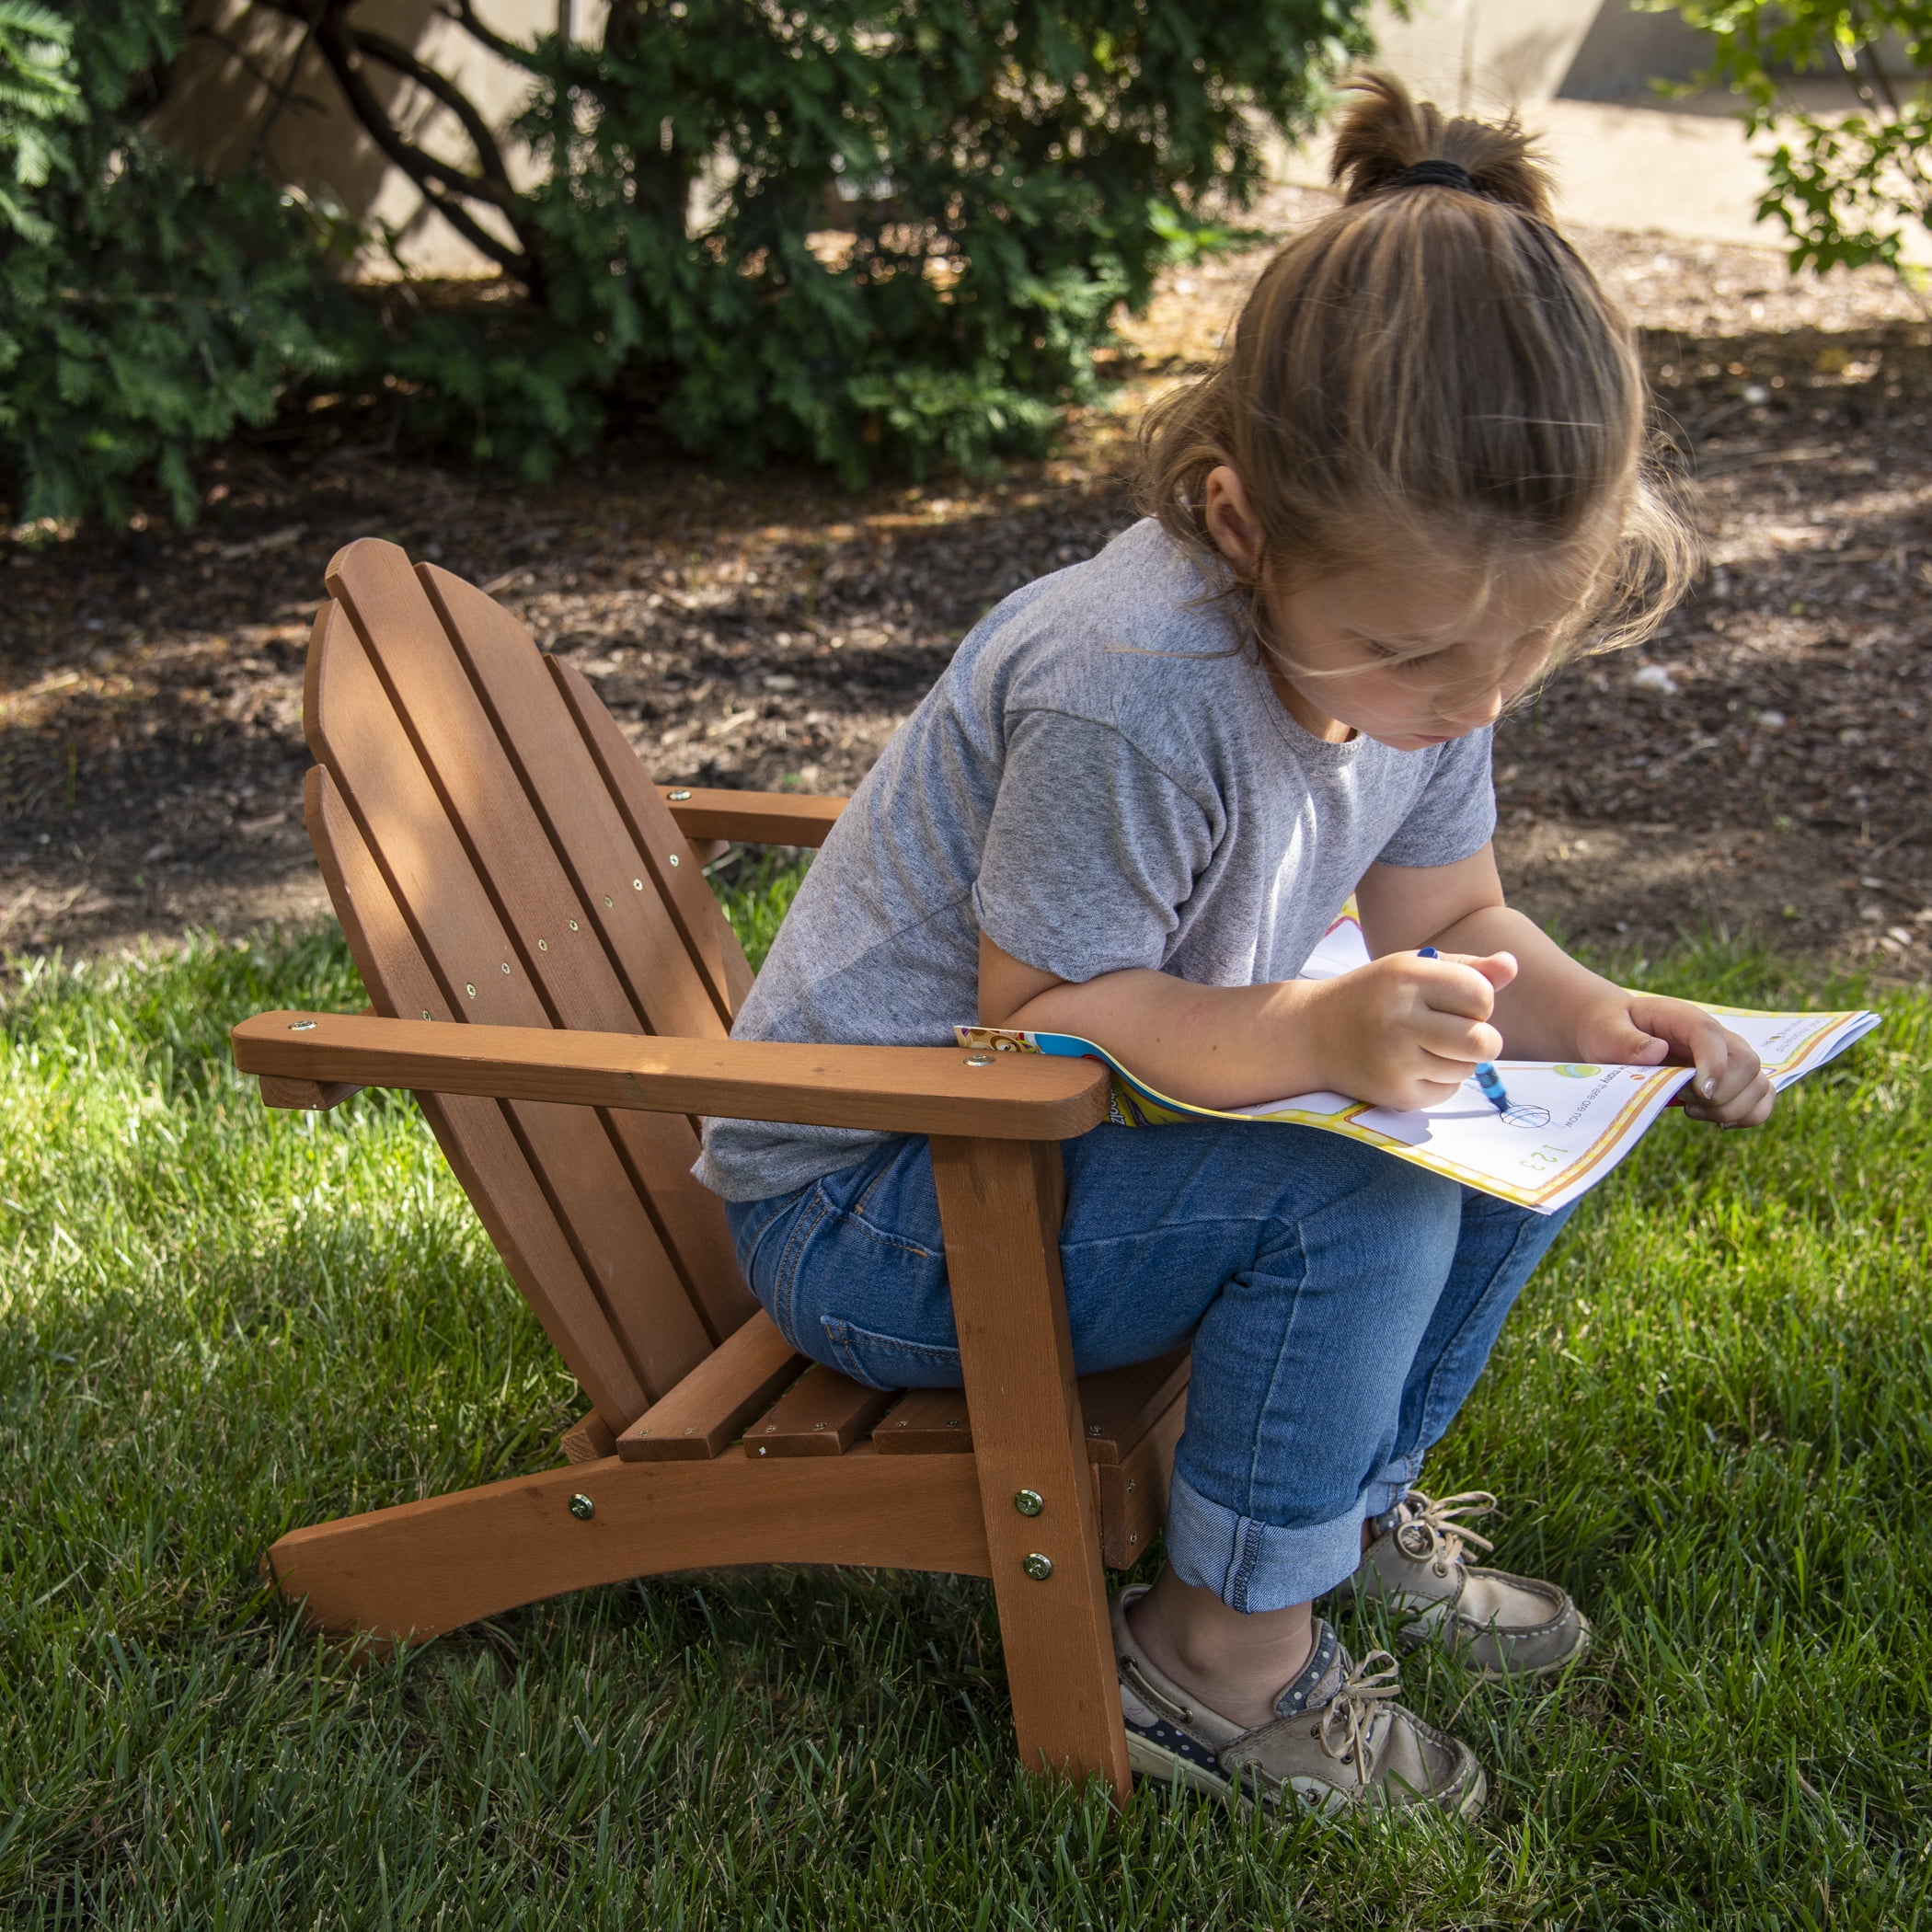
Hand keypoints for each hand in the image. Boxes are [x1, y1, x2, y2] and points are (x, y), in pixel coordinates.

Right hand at [1310, 950, 1517, 1110]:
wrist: (1313, 1034)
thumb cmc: (1374, 996)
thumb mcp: (1413, 969)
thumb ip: (1466, 968)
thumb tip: (1512, 965)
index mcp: (1408, 977)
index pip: (1481, 995)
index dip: (1479, 1001)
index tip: (1457, 1002)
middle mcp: (1400, 1018)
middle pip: (1483, 1041)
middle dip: (1482, 1038)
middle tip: (1460, 1032)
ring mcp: (1396, 1060)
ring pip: (1468, 1069)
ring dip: (1459, 1060)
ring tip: (1429, 1047)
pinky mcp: (1395, 1094)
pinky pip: (1447, 1092)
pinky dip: (1440, 1081)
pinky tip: (1413, 1066)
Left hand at [1574, 990, 1774, 1127]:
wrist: (1613, 1033)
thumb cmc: (1608, 1030)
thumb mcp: (1604, 1031)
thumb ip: (1623, 1040)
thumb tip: (1656, 1052)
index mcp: (1683, 1018)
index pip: (1712, 1035)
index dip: (1714, 1065)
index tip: (1699, 1092)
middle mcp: (1715, 1037)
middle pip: (1747, 1063)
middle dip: (1721, 1094)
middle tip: (1684, 1101)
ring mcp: (1727, 1059)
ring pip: (1760, 1084)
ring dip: (1732, 1108)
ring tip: (1692, 1110)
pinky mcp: (1730, 1080)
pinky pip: (1761, 1099)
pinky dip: (1748, 1116)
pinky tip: (1718, 1121)